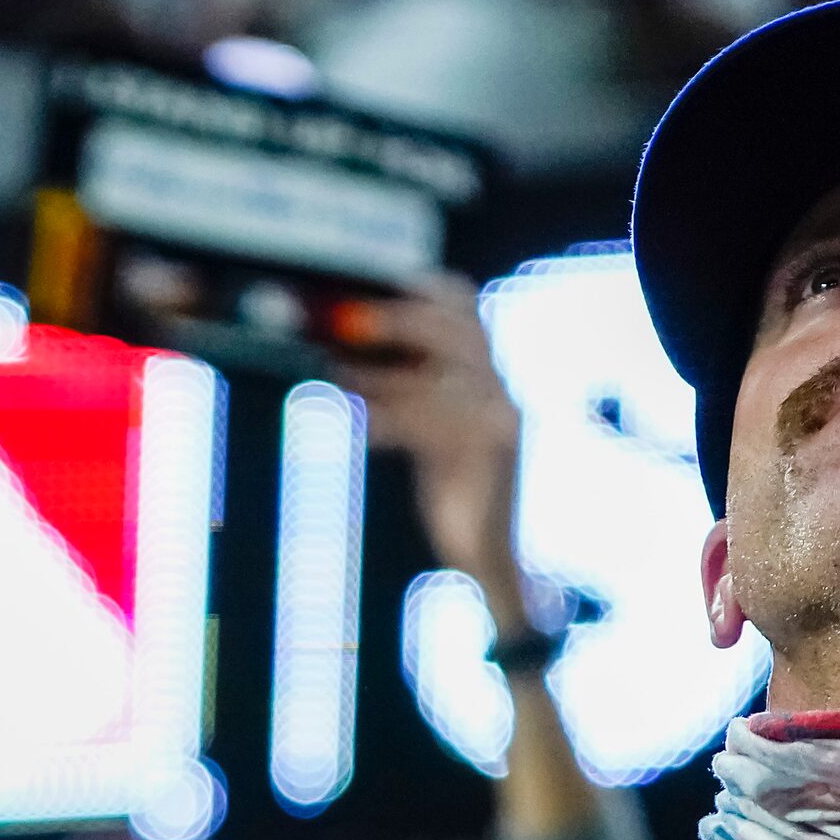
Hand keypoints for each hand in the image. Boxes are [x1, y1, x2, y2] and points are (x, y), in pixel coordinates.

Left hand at [327, 276, 523, 614]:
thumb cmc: (454, 498)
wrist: (492, 560)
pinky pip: (435, 425)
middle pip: (457, 334)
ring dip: (384, 375)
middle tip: (349, 320)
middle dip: (401, 320)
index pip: (468, 314)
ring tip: (338, 375)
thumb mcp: (429, 439)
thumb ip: (405, 397)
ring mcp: (500, 425)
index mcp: (490, 383)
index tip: (385, 279)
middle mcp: (501, 395)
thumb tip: (338, 361)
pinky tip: (367, 424)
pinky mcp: (489, 457)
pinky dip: (393, 419)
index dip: (428, 290)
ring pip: (440, 379)